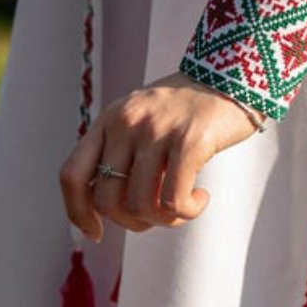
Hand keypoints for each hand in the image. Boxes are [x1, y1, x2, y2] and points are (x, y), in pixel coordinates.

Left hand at [58, 72, 257, 240]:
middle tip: (158, 216)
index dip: (78, 212)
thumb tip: (102, 210)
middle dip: (132, 222)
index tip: (97, 232)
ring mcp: (158, 129)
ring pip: (141, 206)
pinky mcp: (190, 140)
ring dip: (165, 220)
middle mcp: (127, 121)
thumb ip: (120, 151)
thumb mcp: (143, 117)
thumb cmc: (188, 107)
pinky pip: (174, 202)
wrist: (234, 74)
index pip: (72, 174)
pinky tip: (201, 198)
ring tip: (184, 206)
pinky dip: (188, 212)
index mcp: (111, 118)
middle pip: (107, 201)